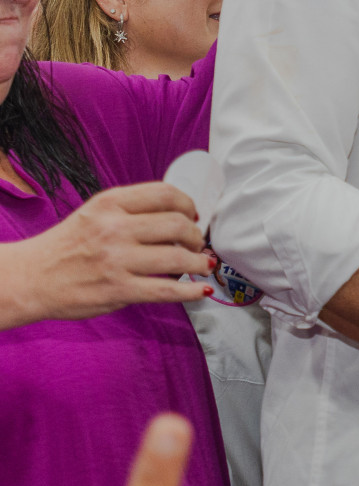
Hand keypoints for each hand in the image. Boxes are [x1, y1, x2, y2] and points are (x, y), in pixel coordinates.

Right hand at [1, 183, 211, 327]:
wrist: (31, 278)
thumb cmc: (68, 245)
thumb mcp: (95, 214)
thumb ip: (133, 211)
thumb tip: (181, 217)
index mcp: (110, 204)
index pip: (166, 194)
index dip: (189, 205)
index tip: (193, 216)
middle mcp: (114, 228)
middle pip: (178, 224)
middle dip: (196, 236)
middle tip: (196, 245)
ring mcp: (117, 260)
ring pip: (178, 257)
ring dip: (199, 263)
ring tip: (201, 265)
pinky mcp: (119, 289)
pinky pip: (167, 290)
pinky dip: (190, 292)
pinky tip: (200, 291)